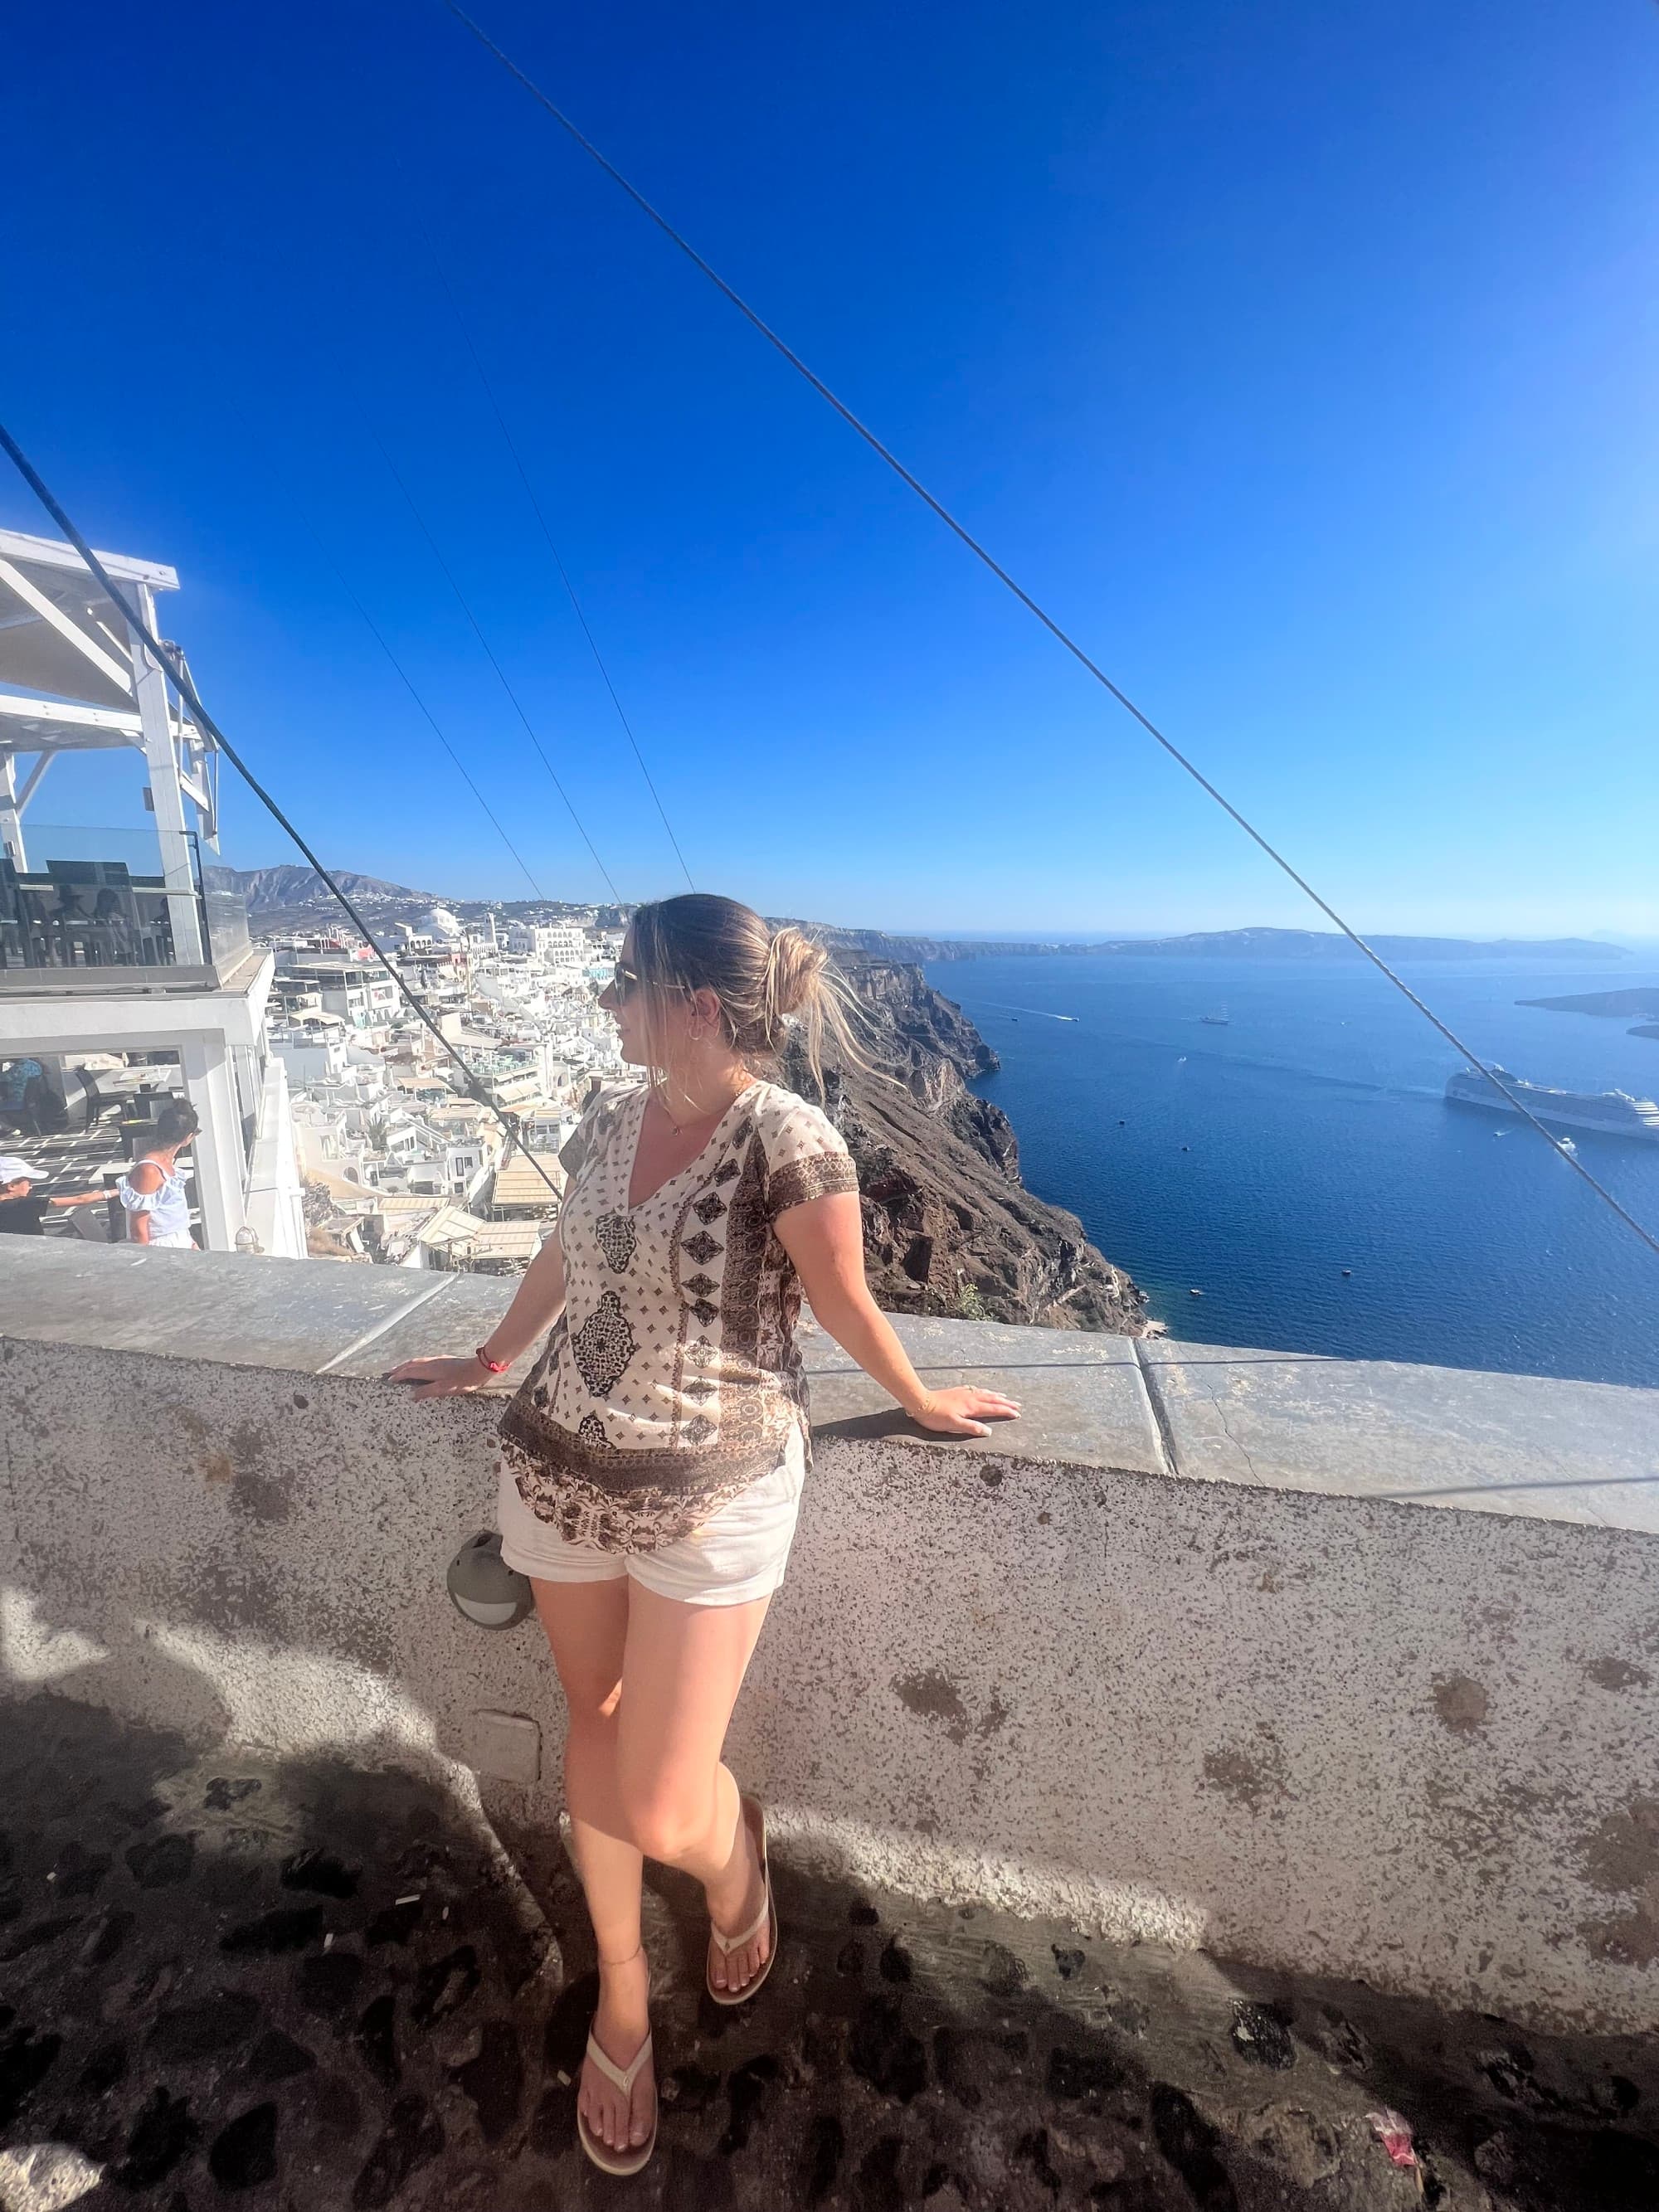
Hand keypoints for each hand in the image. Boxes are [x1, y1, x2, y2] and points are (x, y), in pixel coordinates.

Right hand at [386, 1355, 489, 1400]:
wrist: (478, 1368)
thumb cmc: (461, 1381)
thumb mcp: (443, 1389)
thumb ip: (426, 1392)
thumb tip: (409, 1395)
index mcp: (428, 1370)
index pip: (408, 1372)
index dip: (398, 1376)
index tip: (388, 1380)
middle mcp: (431, 1362)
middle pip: (410, 1364)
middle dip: (399, 1369)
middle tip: (389, 1373)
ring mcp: (437, 1360)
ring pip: (417, 1361)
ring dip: (406, 1365)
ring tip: (400, 1369)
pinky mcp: (444, 1360)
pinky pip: (424, 1361)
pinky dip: (415, 1364)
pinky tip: (419, 1367)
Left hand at [906, 1386, 1020, 1437]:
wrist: (920, 1402)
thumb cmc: (936, 1416)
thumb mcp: (954, 1425)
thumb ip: (972, 1427)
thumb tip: (989, 1431)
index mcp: (971, 1407)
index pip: (993, 1408)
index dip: (1006, 1411)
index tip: (1017, 1414)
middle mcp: (970, 1398)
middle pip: (992, 1399)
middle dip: (1005, 1402)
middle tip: (1017, 1405)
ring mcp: (963, 1394)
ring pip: (984, 1393)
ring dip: (996, 1396)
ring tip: (1004, 1397)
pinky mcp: (956, 1392)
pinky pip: (974, 1390)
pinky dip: (982, 1391)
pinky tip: (981, 1391)